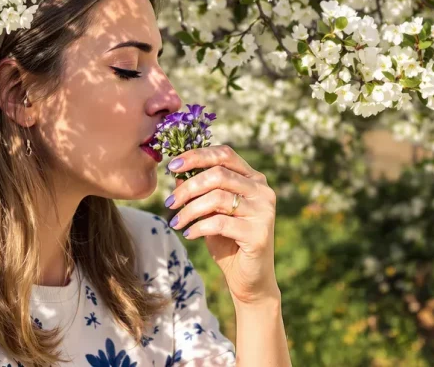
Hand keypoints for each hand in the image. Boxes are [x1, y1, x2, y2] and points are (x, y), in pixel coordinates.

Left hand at [165, 145, 279, 304]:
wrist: (248, 278)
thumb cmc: (228, 240)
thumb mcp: (209, 211)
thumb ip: (198, 191)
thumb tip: (176, 173)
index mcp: (253, 178)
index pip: (225, 154)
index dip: (197, 156)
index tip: (172, 166)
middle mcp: (262, 190)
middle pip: (218, 174)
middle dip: (188, 187)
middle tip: (169, 202)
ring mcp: (263, 211)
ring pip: (218, 198)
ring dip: (190, 210)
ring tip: (176, 222)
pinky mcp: (259, 233)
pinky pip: (220, 223)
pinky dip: (199, 227)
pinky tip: (189, 234)